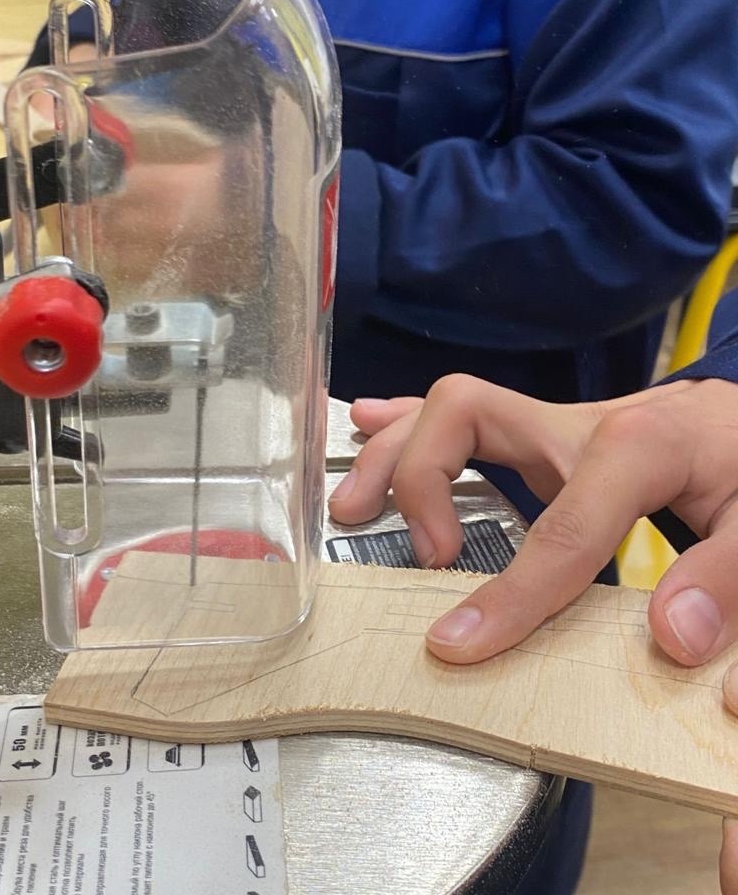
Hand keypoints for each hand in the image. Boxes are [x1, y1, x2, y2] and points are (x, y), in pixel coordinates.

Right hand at [330, 375, 737, 891]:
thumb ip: (728, 582)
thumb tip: (670, 638)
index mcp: (639, 443)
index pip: (560, 525)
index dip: (511, 592)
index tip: (458, 645)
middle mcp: (580, 421)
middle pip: (465, 412)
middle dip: (421, 479)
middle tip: (423, 557)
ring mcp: (554, 420)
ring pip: (447, 407)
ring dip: (392, 450)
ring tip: (352, 506)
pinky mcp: (544, 432)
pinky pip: (460, 417)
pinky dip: (407, 423)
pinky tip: (366, 427)